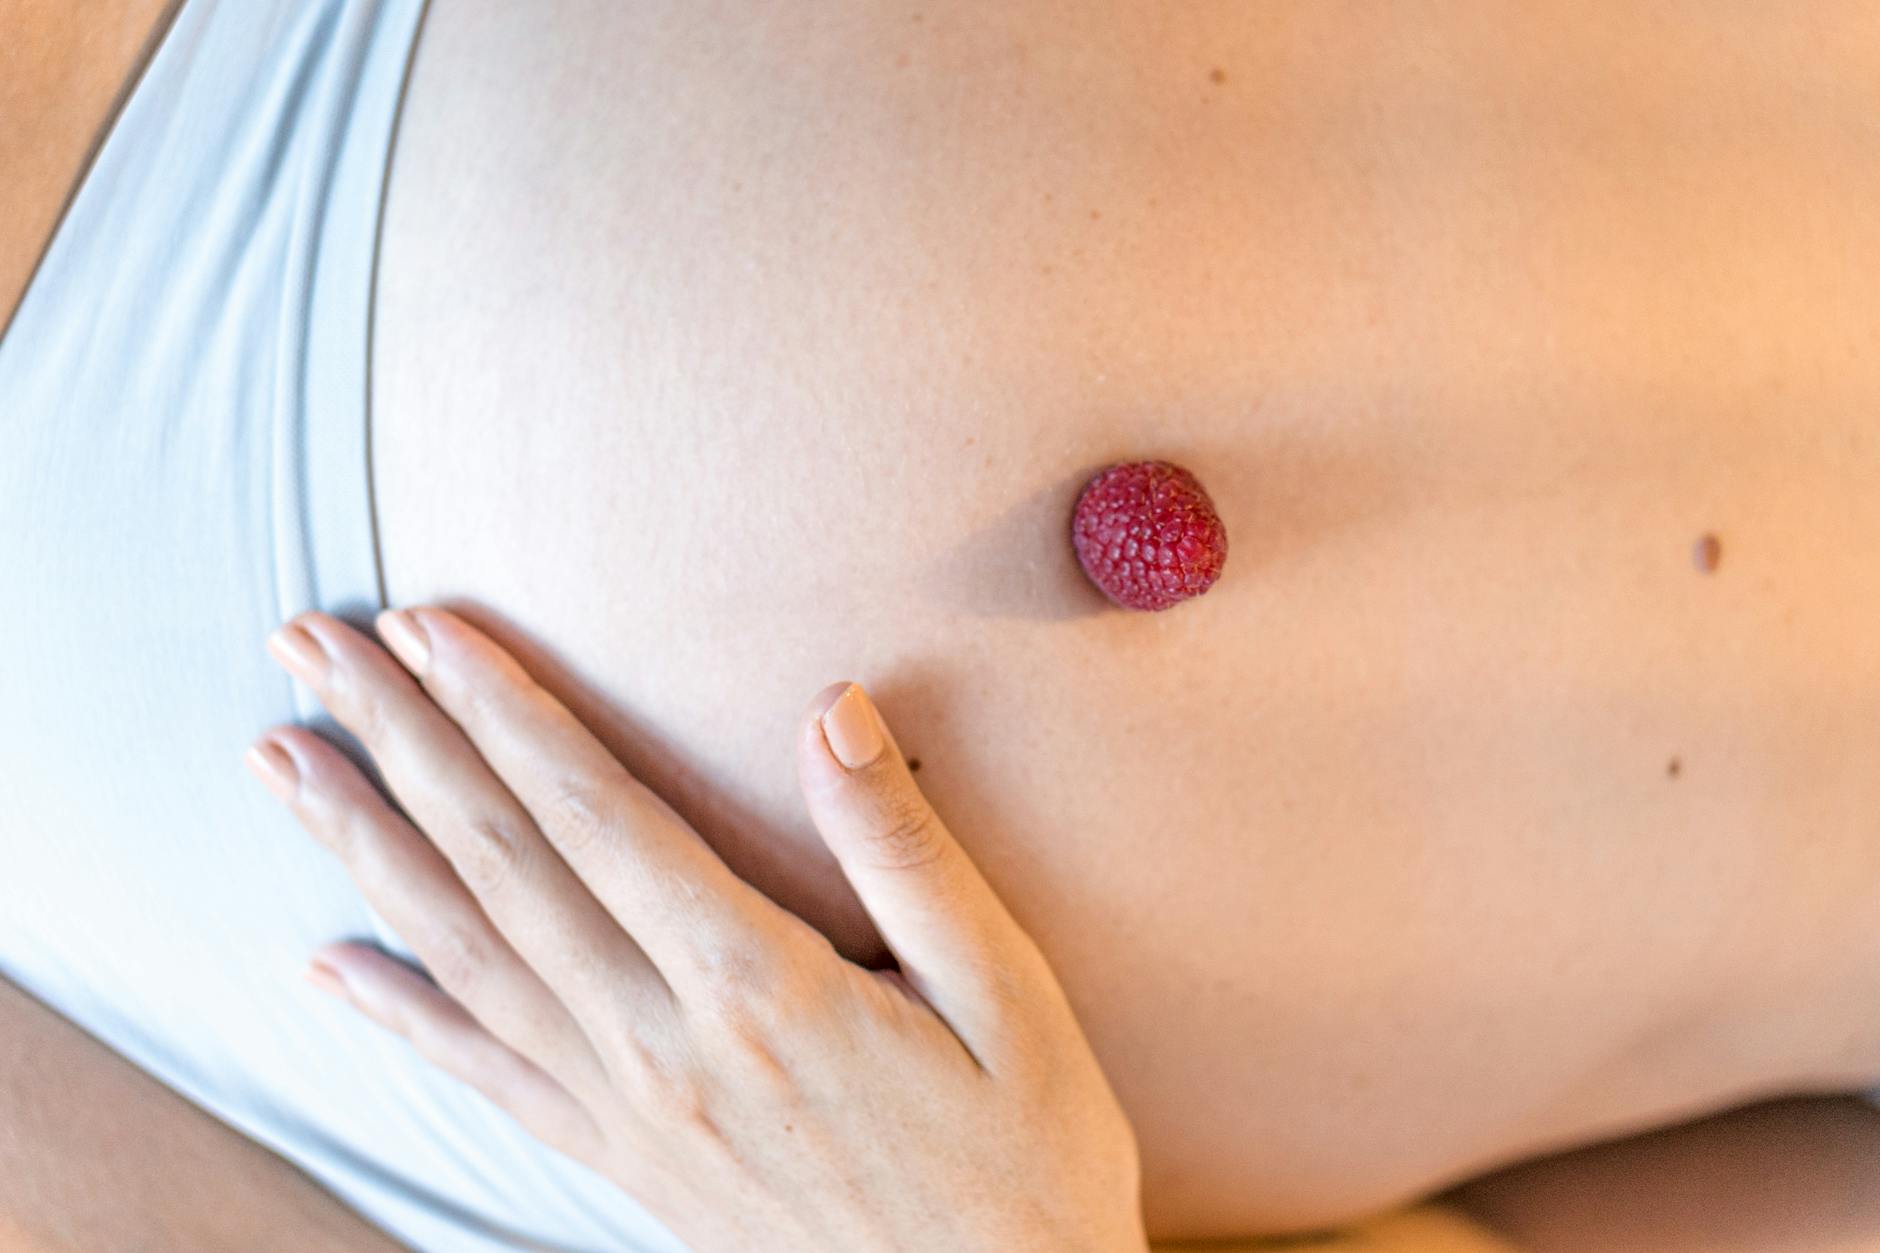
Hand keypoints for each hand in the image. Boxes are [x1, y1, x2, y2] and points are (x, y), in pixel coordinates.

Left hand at [245, 607, 1147, 1252]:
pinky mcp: (625, 1164)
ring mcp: (631, 1113)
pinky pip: (488, 1079)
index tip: (427, 629)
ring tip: (283, 764)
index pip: (596, 816)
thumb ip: (905, 851)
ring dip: (365, 850)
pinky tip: (333, 966)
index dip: (505, 711)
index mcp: (760, 986)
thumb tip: (831, 713)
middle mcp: (665, 1045)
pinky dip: (402, 1016)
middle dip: (400, 742)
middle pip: (500, 866)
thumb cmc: (1022, 1156)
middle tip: (309, 648)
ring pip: (466, 958)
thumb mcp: (1005, 996)